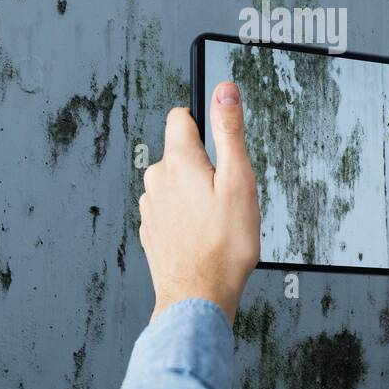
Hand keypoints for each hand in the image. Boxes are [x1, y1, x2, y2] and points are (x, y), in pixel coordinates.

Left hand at [139, 82, 259, 323]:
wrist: (198, 298)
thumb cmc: (224, 246)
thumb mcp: (239, 180)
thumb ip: (229, 130)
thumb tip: (224, 90)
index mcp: (178, 161)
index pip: (180, 116)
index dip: (203, 123)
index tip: (218, 143)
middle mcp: (156, 179)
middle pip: (180, 152)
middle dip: (203, 165)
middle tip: (226, 194)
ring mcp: (150, 207)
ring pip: (175, 183)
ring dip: (193, 193)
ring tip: (216, 221)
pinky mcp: (150, 230)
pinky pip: (169, 209)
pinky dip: (185, 216)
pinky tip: (203, 236)